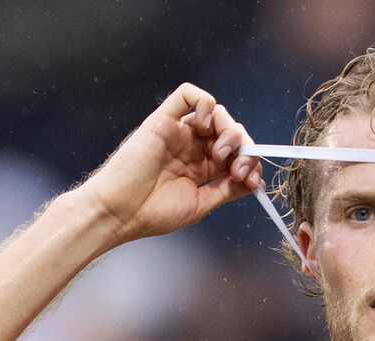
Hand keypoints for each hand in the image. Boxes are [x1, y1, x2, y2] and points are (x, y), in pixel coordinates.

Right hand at [77, 84, 261, 246]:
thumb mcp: (200, 205)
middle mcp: (191, 147)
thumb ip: (226, 190)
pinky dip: (205, 103)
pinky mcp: (164, 119)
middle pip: (230, 131)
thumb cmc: (153, 213)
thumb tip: (253, 182)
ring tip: (219, 153)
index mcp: (201, 167)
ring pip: (215, 111)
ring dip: (228, 130)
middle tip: (238, 169)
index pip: (236, 154)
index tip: (252, 180)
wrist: (121, 212)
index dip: (250, 162)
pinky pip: (187, 95)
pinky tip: (204, 125)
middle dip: (243, 148)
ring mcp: (178, 132)